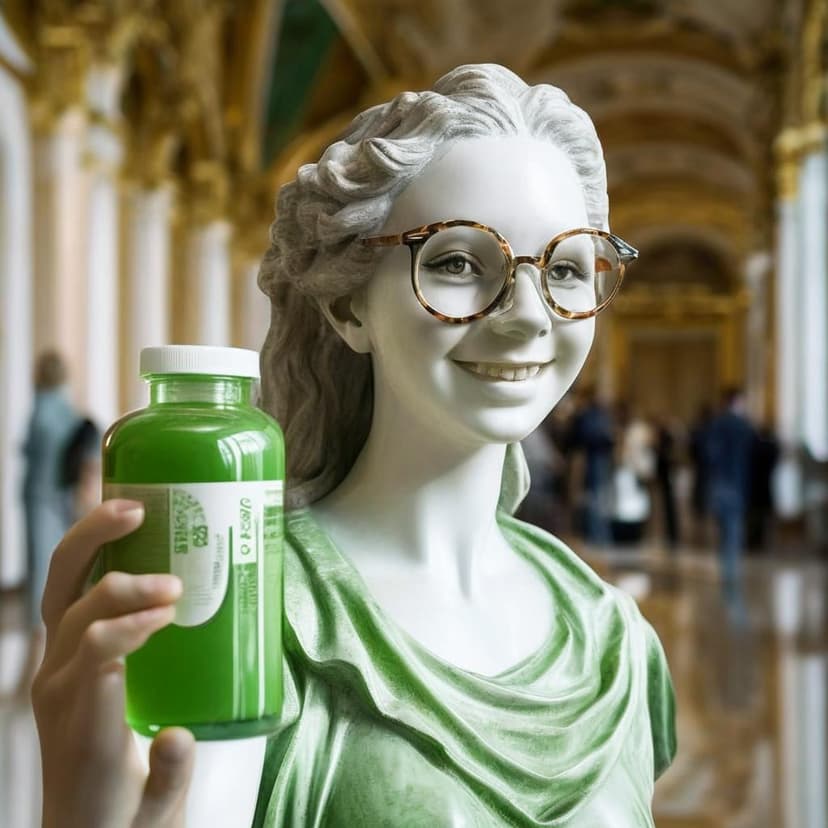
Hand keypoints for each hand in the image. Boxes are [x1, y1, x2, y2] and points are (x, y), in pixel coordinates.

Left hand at [31, 499, 195, 827]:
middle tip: (154, 536)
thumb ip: (169, 779)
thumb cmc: (124, 821)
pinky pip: (68, 595)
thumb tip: (179, 736)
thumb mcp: (155, 816)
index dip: (129, 623)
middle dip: (109, 566)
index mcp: (83, 724)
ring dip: (93, 544)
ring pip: (59, 589)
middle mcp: (59, 686)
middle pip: (66, 604)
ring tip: (137, 509)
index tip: (172, 609)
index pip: (95, 655)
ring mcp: (56, 668)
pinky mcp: (64, 659)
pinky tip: (128, 534)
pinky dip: (94, 556)